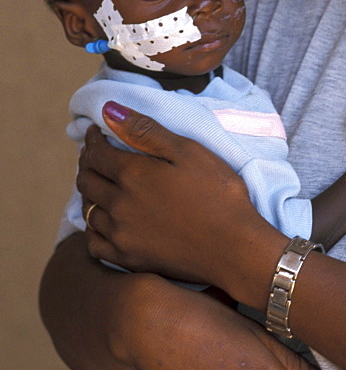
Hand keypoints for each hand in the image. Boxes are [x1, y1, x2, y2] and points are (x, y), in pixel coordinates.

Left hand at [77, 102, 286, 305]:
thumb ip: (145, 131)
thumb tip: (108, 111)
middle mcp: (119, 204)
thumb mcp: (188, 151)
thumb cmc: (218, 194)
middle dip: (87, 163)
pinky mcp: (128, 259)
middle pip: (87, 180)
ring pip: (88, 210)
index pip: (96, 153)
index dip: (93, 140)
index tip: (95, 133)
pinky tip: (103, 222)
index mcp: (132, 174)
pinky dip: (92, 228)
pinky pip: (94, 243)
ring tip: (99, 184)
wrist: (234, 248)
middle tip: (95, 156)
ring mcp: (121, 235)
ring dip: (89, 193)